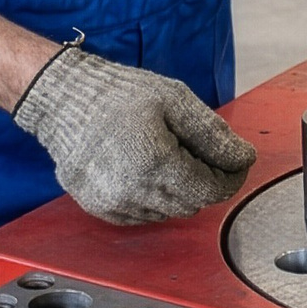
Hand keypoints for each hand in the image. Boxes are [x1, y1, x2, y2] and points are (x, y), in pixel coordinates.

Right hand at [12, 47, 257, 224]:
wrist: (63, 98)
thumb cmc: (116, 93)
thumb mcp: (174, 100)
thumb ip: (213, 134)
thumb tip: (243, 159)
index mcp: (156, 163)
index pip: (212, 189)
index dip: (231, 177)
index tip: (236, 162)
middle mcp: (133, 192)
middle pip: (192, 203)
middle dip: (205, 180)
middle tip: (201, 152)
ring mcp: (113, 203)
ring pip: (168, 212)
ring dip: (177, 190)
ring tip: (165, 153)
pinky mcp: (98, 207)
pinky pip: (141, 214)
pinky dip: (151, 197)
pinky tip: (143, 167)